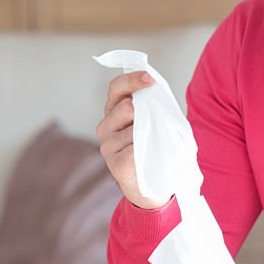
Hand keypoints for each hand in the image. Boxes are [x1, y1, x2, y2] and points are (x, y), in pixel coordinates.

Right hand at [95, 70, 162, 208]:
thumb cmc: (157, 148)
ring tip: (155, 143)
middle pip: (124, 106)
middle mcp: (106, 126)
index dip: (131, 80)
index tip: (149, 78)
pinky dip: (148, 150)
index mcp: (115, 112)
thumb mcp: (157, 122)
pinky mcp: (115, 164)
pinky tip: (150, 156)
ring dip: (151, 132)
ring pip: (133, 128)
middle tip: (157, 119)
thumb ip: (154, 106)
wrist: (154, 184)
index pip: (116, 88)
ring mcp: (107, 145)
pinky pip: (135, 148)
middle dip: (144, 108)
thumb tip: (157, 90)